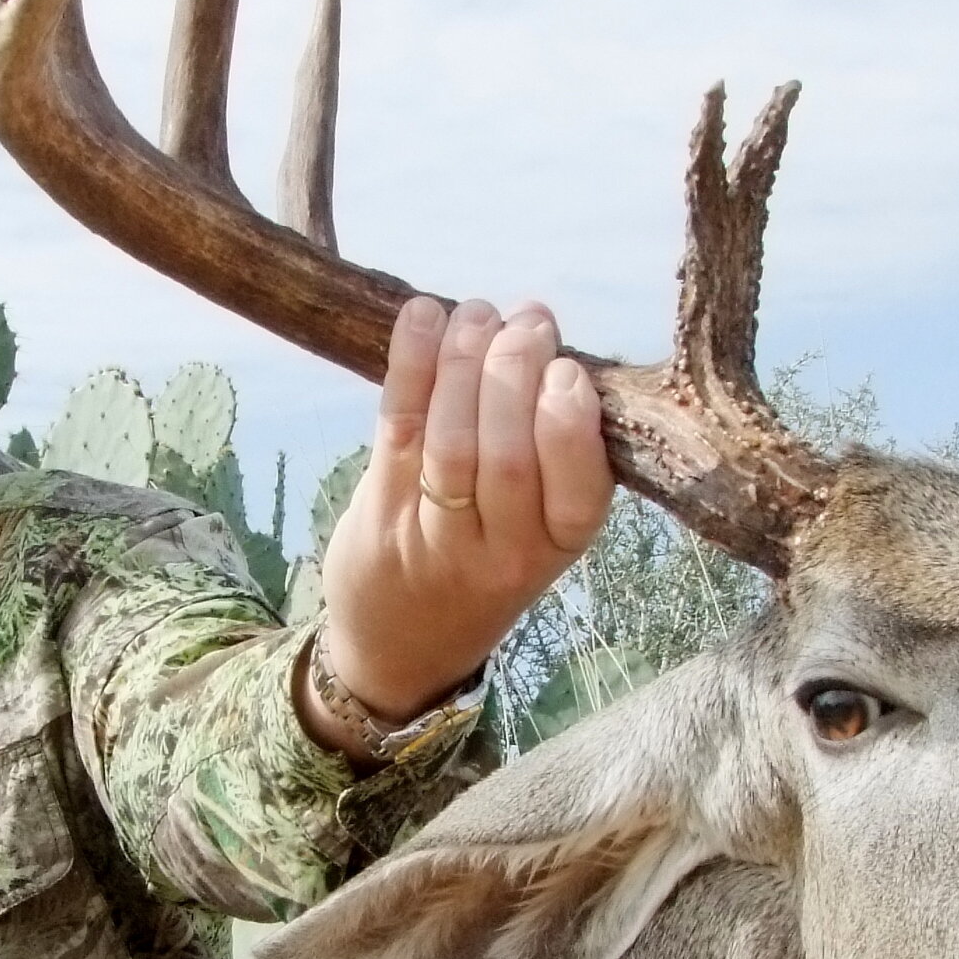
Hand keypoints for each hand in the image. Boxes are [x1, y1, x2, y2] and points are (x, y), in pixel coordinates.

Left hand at [311, 296, 612, 729]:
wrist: (402, 645)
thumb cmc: (485, 563)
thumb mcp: (539, 532)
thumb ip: (550, 455)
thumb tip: (548, 339)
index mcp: (557, 548)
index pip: (577, 492)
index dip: (570, 426)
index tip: (568, 370)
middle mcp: (499, 551)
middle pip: (508, 457)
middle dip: (517, 372)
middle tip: (528, 321)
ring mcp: (434, 534)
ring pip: (450, 441)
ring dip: (465, 360)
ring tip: (479, 313)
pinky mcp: (380, 509)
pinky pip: (397, 426)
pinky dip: (409, 362)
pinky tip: (422, 314)